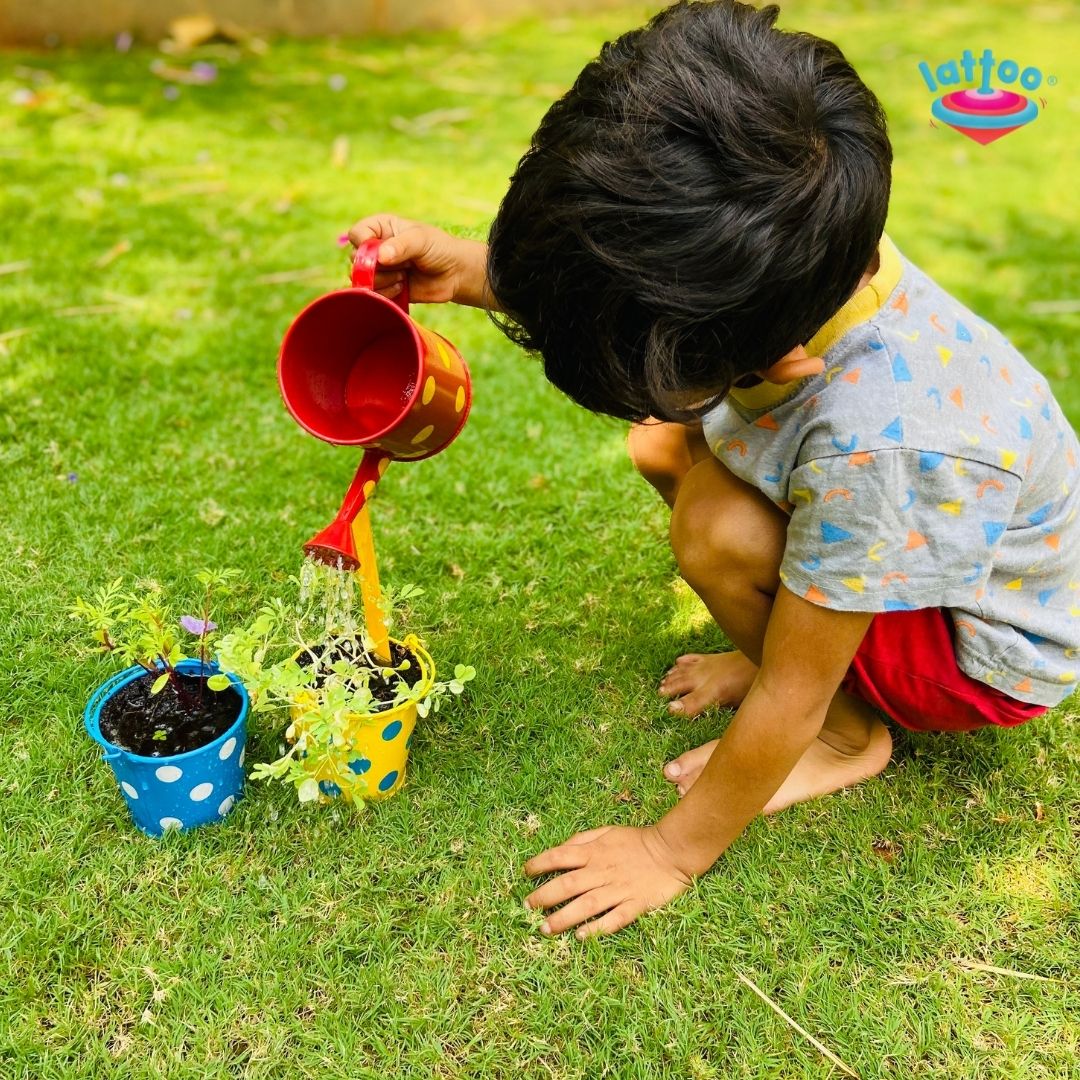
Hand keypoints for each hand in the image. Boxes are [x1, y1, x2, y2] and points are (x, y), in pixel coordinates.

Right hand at [346, 213, 491, 307]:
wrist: (454, 274)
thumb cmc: (438, 249)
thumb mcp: (420, 240)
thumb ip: (400, 246)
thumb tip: (380, 257)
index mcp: (381, 228)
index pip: (357, 233)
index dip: (362, 244)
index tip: (380, 252)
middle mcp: (376, 248)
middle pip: (357, 260)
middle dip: (377, 266)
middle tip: (401, 265)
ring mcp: (380, 269)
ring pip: (364, 279)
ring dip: (385, 281)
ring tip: (405, 276)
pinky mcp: (385, 288)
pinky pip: (373, 295)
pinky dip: (387, 293)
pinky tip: (403, 288)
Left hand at [523, 825, 695, 938]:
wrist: (671, 850)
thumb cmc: (636, 841)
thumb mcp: (606, 832)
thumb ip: (582, 840)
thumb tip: (559, 850)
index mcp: (594, 852)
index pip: (560, 856)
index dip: (539, 863)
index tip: (525, 873)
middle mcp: (602, 871)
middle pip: (568, 884)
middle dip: (544, 896)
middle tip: (527, 907)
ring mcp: (619, 889)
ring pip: (586, 905)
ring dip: (564, 917)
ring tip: (545, 928)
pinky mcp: (636, 904)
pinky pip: (614, 919)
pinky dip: (597, 928)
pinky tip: (580, 937)